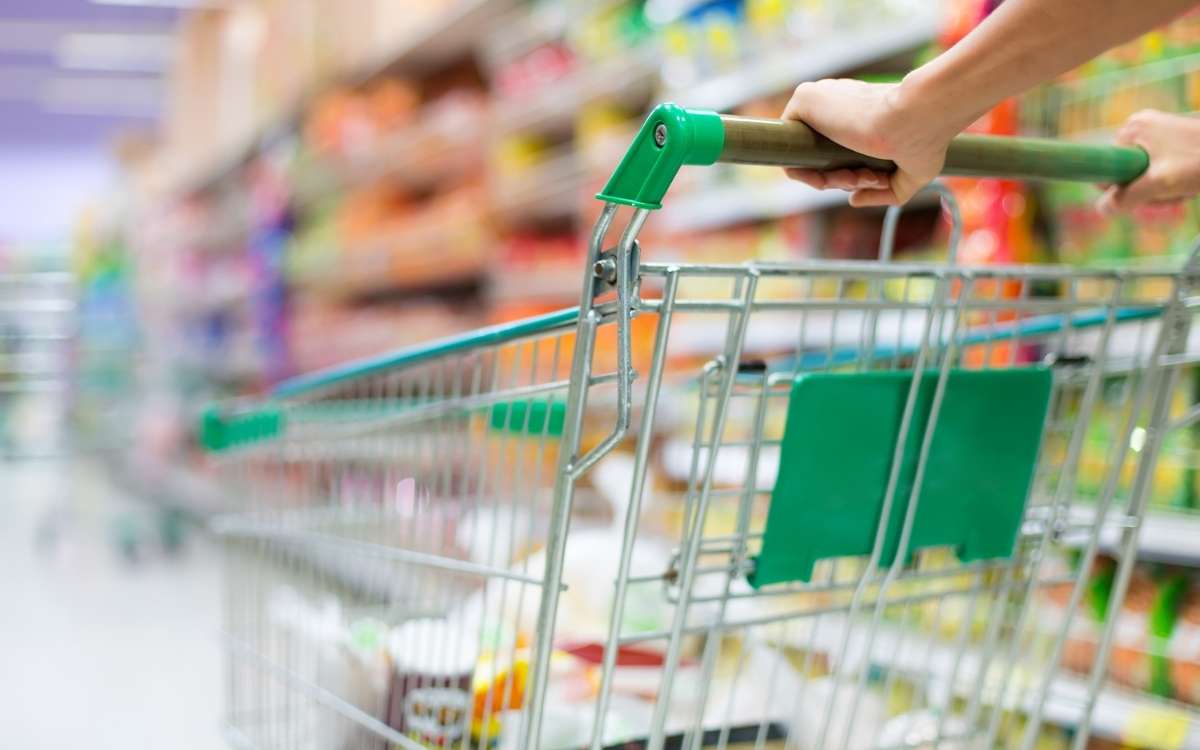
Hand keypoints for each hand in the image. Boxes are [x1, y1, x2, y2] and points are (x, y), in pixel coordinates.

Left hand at [781, 78, 959, 206]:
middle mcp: (837, 105)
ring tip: (866, 176)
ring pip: (810, 160)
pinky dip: (813, 176)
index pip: (839, 152)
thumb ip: (885, 190)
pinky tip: (844, 174)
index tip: (878, 179)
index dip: (855, 175)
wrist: (921, 115)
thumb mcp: (914, 173)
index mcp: (859, 112)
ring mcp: (820, 102)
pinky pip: (792, 155)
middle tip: (873, 178)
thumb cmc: (929, 138)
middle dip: (848, 178)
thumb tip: (853, 200)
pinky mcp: (803, 100)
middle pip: (824, 159)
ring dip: (836, 181)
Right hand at [1097, 110, 1199, 213]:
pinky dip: (1169, 183)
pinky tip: (1186, 185)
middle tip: (1169, 195)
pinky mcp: (1171, 141)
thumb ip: (1125, 198)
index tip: (1145, 195)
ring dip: (1160, 190)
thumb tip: (1102, 209)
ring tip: (1182, 190)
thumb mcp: (1160, 185)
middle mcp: (1141, 126)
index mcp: (1132, 129)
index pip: (1105, 166)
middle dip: (1145, 191)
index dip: (1120, 187)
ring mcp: (1157, 132)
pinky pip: (1157, 170)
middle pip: (1124, 172)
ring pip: (1143, 175)